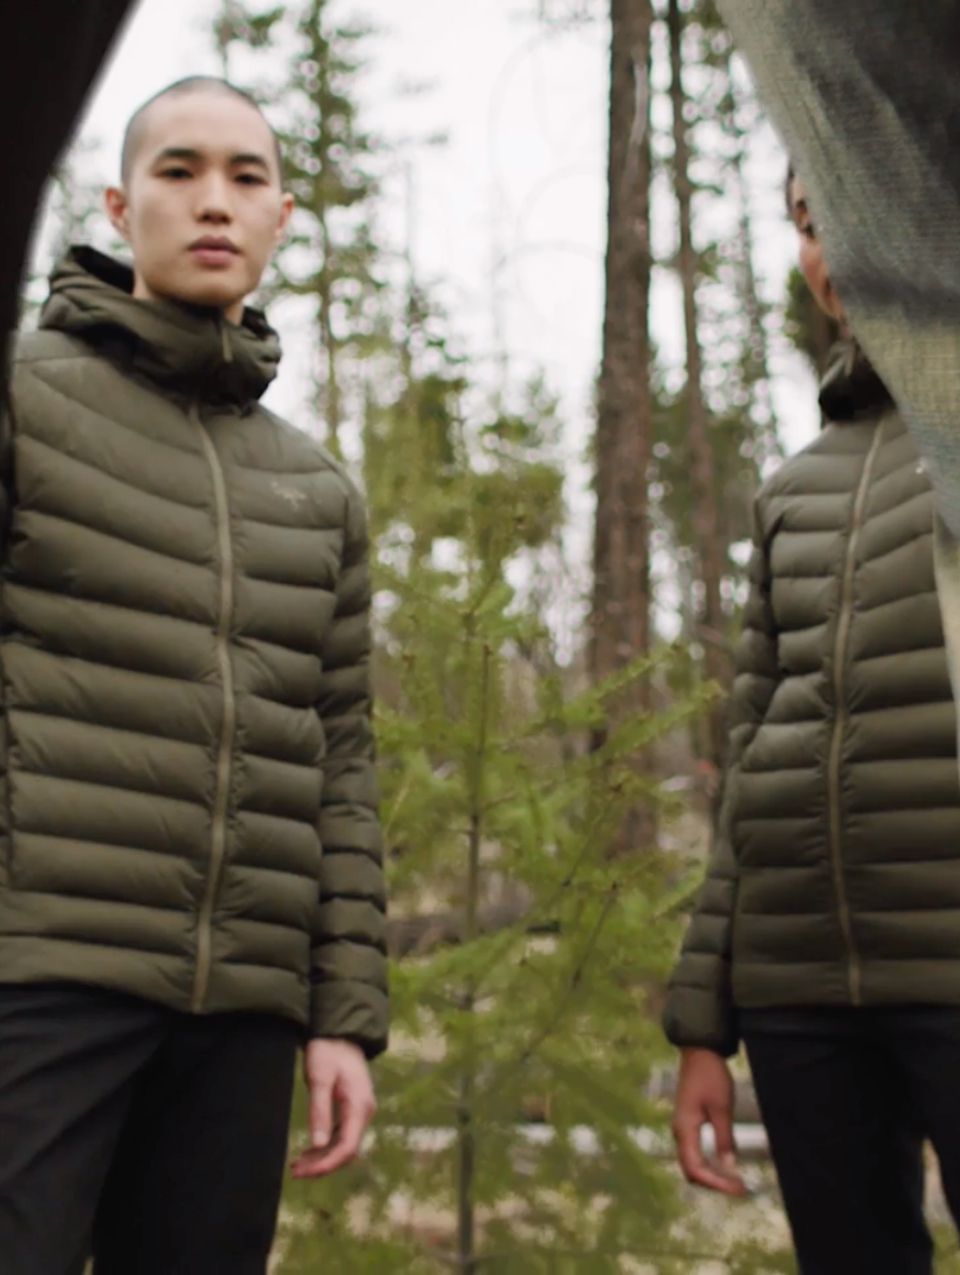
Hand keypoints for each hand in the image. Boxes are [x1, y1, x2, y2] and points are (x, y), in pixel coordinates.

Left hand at [290, 1038, 376, 1178]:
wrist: (338, 1032)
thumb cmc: (327, 1051)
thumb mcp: (320, 1078)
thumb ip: (319, 1111)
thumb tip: (319, 1145)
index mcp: (359, 1106)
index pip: (347, 1148)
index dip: (326, 1165)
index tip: (303, 1172)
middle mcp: (364, 1112)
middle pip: (346, 1151)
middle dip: (321, 1165)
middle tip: (293, 1170)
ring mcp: (359, 1111)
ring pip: (343, 1145)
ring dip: (322, 1158)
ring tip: (296, 1164)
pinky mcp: (351, 1108)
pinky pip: (341, 1135)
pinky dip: (325, 1146)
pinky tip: (308, 1150)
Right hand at [671, 1047, 746, 1195]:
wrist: (699, 1053)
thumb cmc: (711, 1077)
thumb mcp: (722, 1108)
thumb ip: (724, 1138)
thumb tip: (730, 1167)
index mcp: (685, 1129)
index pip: (696, 1169)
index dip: (717, 1183)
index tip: (739, 1188)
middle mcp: (680, 1133)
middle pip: (691, 1171)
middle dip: (714, 1184)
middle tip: (740, 1188)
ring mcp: (682, 1129)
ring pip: (692, 1164)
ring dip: (712, 1176)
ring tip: (734, 1181)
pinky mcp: (688, 1125)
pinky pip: (694, 1154)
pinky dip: (708, 1164)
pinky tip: (724, 1165)